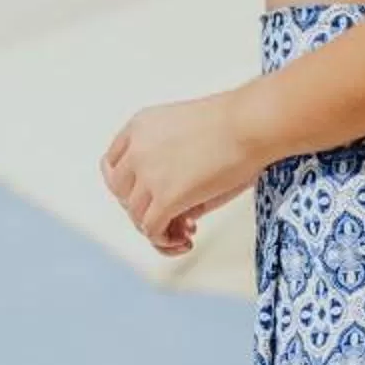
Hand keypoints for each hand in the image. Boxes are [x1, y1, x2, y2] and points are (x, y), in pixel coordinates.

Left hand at [100, 91, 263, 256]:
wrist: (251, 123)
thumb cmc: (234, 124)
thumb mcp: (186, 131)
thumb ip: (168, 162)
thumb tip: (176, 209)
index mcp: (140, 126)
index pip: (112, 163)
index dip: (129, 185)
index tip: (147, 196)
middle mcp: (137, 149)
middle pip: (121, 192)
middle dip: (144, 207)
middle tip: (172, 215)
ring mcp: (148, 174)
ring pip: (135, 214)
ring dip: (157, 227)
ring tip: (184, 231)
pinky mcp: (166, 198)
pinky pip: (151, 230)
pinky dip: (165, 240)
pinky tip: (185, 240)